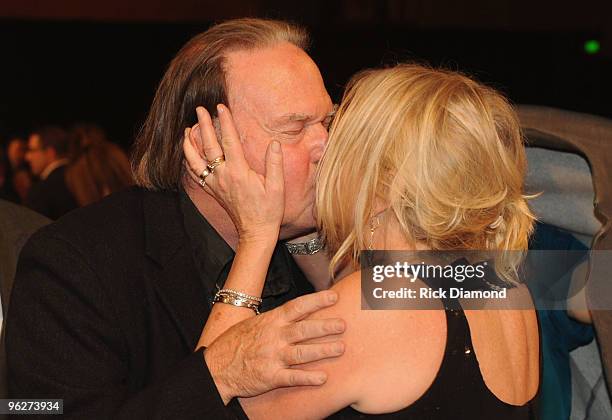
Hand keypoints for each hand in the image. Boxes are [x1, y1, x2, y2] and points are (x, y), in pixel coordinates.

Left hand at [183, 104, 284, 241]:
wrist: (255, 231)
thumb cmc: (268, 209)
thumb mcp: (277, 186)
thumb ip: (274, 163)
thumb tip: (274, 143)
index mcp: (239, 171)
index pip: (229, 141)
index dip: (224, 122)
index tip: (221, 107)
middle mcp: (223, 176)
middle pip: (208, 146)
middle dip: (203, 125)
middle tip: (199, 109)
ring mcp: (215, 184)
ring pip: (195, 161)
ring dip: (189, 143)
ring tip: (187, 129)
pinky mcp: (212, 191)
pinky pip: (195, 175)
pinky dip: (188, 162)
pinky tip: (188, 154)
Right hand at [202, 290, 345, 403]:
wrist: (216, 367)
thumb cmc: (234, 343)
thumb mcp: (253, 322)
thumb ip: (275, 317)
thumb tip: (296, 309)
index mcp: (270, 321)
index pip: (297, 306)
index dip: (316, 300)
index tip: (334, 296)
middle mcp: (274, 337)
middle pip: (304, 329)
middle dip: (325, 326)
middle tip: (344, 324)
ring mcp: (272, 357)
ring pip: (302, 353)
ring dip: (323, 351)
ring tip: (340, 348)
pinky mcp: (270, 377)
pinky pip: (293, 378)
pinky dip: (308, 378)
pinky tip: (323, 378)